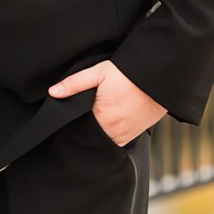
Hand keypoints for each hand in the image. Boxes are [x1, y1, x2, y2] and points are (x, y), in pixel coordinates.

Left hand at [48, 60, 165, 145]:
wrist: (161, 75)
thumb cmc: (129, 73)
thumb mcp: (100, 72)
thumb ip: (75, 83)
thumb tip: (53, 92)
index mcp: (101, 118)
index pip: (78, 130)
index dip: (72, 124)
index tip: (70, 118)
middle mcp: (113, 131)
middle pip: (91, 138)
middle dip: (85, 131)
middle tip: (84, 117)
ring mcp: (125, 135)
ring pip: (104, 142)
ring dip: (99, 135)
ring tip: (98, 119)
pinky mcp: (136, 135)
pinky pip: (118, 142)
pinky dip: (112, 136)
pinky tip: (110, 123)